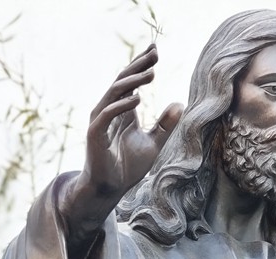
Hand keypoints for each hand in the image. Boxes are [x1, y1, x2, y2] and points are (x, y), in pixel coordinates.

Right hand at [61, 44, 182, 242]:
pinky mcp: (96, 133)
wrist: (110, 188)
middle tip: (155, 53)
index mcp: (122, 110)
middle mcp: (109, 110)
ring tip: (151, 73)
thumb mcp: (153, 144)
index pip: (131, 82)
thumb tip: (180, 105)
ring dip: (133, 82)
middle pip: (123, 81)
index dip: (142, 66)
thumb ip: (165, 126)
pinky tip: (138, 98)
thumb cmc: (127, 167)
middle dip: (139, 66)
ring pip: (115, 93)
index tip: (156, 52)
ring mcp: (100, 120)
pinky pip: (107, 114)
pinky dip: (122, 105)